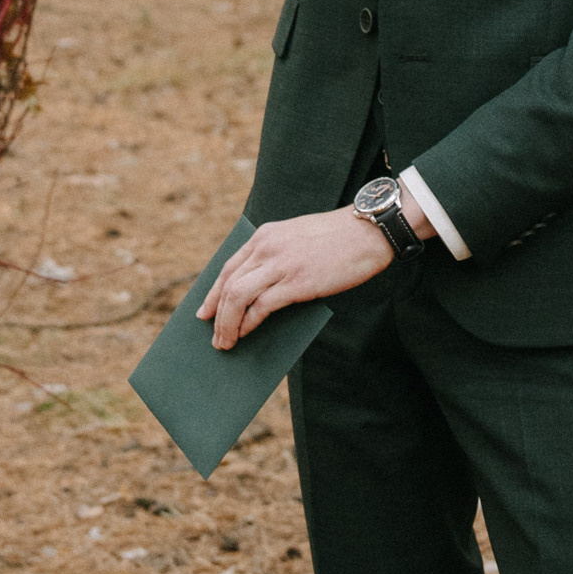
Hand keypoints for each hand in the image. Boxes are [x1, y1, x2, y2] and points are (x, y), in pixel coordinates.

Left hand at [198, 207, 392, 349]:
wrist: (367, 231)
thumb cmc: (337, 239)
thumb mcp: (296, 238)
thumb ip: (276, 257)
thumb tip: (259, 291)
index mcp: (264, 235)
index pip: (228, 266)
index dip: (213, 292)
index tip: (205, 311)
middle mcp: (266, 247)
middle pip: (228, 284)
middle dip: (216, 314)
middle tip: (211, 335)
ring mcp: (280, 264)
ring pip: (237, 296)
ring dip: (227, 324)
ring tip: (225, 342)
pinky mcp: (297, 282)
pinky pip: (262, 306)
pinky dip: (249, 323)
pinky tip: (245, 334)